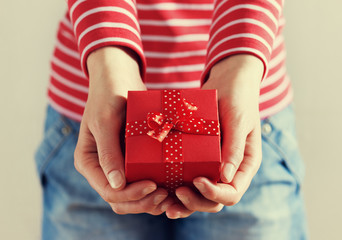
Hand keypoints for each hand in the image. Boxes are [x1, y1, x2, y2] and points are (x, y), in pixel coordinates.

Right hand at [74, 46, 168, 214]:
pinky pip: (140, 183)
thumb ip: (108, 153)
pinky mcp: (129, 161)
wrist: (118, 79)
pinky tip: (169, 186)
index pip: (109, 191)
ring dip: (149, 201)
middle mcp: (100, 168)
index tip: (154, 185)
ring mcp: (115, 166)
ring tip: (170, 194)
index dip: (132, 194)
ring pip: (130, 197)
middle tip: (166, 194)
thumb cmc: (109, 95)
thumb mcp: (106, 121)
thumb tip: (117, 185)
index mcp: (88, 161)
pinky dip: (153, 189)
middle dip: (142, 202)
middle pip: (120, 199)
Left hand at [165, 54, 263, 217]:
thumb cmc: (237, 97)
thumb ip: (234, 148)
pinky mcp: (200, 158)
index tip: (196, 180)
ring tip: (164, 199)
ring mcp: (214, 165)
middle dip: (196, 201)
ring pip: (201, 195)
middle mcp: (230, 170)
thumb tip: (226, 178)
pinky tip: (163, 188)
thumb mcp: (238, 120)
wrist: (228, 81)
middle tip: (175, 192)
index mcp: (245, 164)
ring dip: (184, 201)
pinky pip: (191, 179)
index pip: (232, 193)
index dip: (214, 193)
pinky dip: (178, 187)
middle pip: (215, 200)